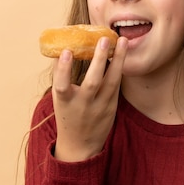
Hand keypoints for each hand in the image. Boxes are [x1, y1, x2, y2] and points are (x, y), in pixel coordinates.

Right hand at [51, 36, 127, 161]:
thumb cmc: (68, 114)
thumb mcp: (60, 99)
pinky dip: (119, 68)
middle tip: (104, 39)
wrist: (81, 145)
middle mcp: (83, 104)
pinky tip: (122, 53)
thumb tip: (64, 48)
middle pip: (92, 82)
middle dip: (99, 60)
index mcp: (65, 102)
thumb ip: (62, 78)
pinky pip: (117, 85)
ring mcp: (100, 106)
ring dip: (118, 60)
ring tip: (123, 41)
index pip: (62, 85)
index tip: (67, 51)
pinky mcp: (112, 106)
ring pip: (111, 82)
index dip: (63, 68)